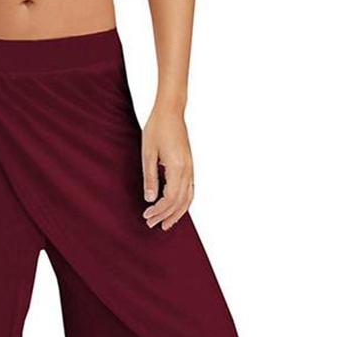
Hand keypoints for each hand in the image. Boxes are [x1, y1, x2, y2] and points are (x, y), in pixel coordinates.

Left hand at [141, 105, 194, 230]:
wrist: (171, 110)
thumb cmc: (157, 128)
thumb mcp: (148, 153)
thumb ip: (150, 177)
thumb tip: (150, 199)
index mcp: (177, 167)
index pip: (170, 198)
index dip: (158, 210)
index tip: (146, 216)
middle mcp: (187, 170)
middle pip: (179, 202)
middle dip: (166, 216)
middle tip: (151, 225)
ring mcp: (191, 168)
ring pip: (188, 198)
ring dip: (177, 213)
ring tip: (166, 224)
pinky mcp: (189, 166)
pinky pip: (190, 190)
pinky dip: (184, 203)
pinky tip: (176, 209)